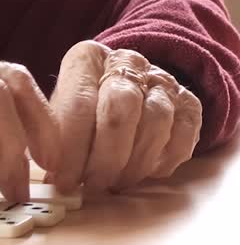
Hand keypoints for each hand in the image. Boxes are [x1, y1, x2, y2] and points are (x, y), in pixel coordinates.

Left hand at [48, 41, 202, 191]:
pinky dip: (163, 161)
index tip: (65, 182)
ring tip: (116, 183)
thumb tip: (55, 180)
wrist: (127, 88)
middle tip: (94, 186)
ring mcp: (163, 80)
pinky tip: (144, 172)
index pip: (79, 103)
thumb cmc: (86, 108)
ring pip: (155, 121)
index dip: (72, 149)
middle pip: (121, 108)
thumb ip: (57, 139)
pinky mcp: (189, 103)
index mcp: (88, 58)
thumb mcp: (62, 114)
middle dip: (106, 157)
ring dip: (134, 162)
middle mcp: (128, 61)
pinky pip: (183, 135)